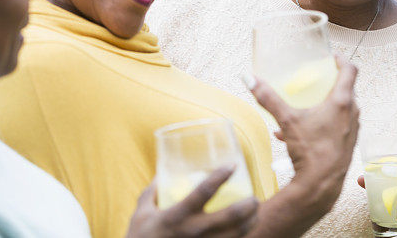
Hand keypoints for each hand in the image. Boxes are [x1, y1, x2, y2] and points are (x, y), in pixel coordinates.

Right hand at [125, 165, 258, 237]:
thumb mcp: (141, 212)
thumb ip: (152, 191)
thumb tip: (162, 172)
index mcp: (177, 215)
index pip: (203, 192)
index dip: (220, 176)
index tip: (233, 165)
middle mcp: (193, 232)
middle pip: (230, 216)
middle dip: (248, 205)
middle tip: (254, 197)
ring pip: (235, 235)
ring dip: (250, 223)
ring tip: (255, 213)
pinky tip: (244, 232)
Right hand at [248, 55, 358, 210]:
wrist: (320, 186)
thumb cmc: (310, 150)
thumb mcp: (287, 120)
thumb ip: (268, 98)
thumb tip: (249, 79)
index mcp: (342, 101)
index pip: (350, 70)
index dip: (342, 59)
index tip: (333, 56)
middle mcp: (352, 113)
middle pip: (345, 89)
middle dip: (329, 84)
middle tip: (316, 80)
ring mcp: (352, 130)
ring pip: (339, 110)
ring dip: (322, 106)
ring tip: (300, 111)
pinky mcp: (348, 144)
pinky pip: (335, 126)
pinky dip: (320, 124)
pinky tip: (295, 135)